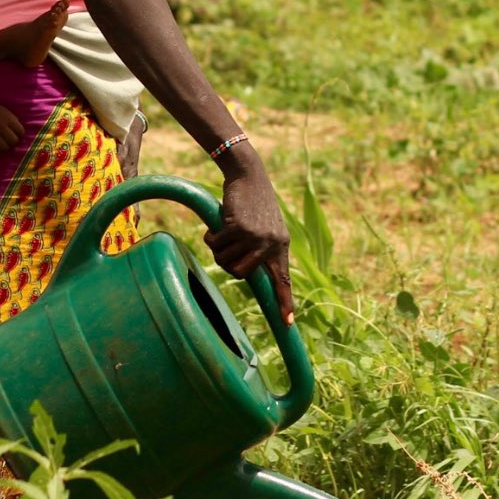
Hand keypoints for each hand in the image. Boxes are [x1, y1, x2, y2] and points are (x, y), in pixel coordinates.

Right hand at [0, 102, 23, 152]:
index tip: (18, 134)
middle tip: (10, 140)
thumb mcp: (6, 112)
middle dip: (14, 141)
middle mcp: (2, 127)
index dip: (20, 134)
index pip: (20, 131)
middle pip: (13, 141)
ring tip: (4, 144)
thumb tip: (19, 130)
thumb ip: (13, 120)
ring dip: (5, 147)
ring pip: (4, 147)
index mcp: (8, 119)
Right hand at [203, 161, 294, 325]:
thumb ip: (260, 249)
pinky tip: (219, 222)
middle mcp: (271, 243)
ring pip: (226, 261)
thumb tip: (244, 272)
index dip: (284, 302)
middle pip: (242, 275)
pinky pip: (216, 245)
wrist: (248, 175)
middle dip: (229, 264)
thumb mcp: (264, 226)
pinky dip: (211, 236)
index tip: (287, 323)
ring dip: (219, 248)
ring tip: (225, 230)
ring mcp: (256, 236)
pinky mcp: (239, 227)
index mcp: (281, 245)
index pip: (283, 279)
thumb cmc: (252, 202)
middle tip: (226, 248)